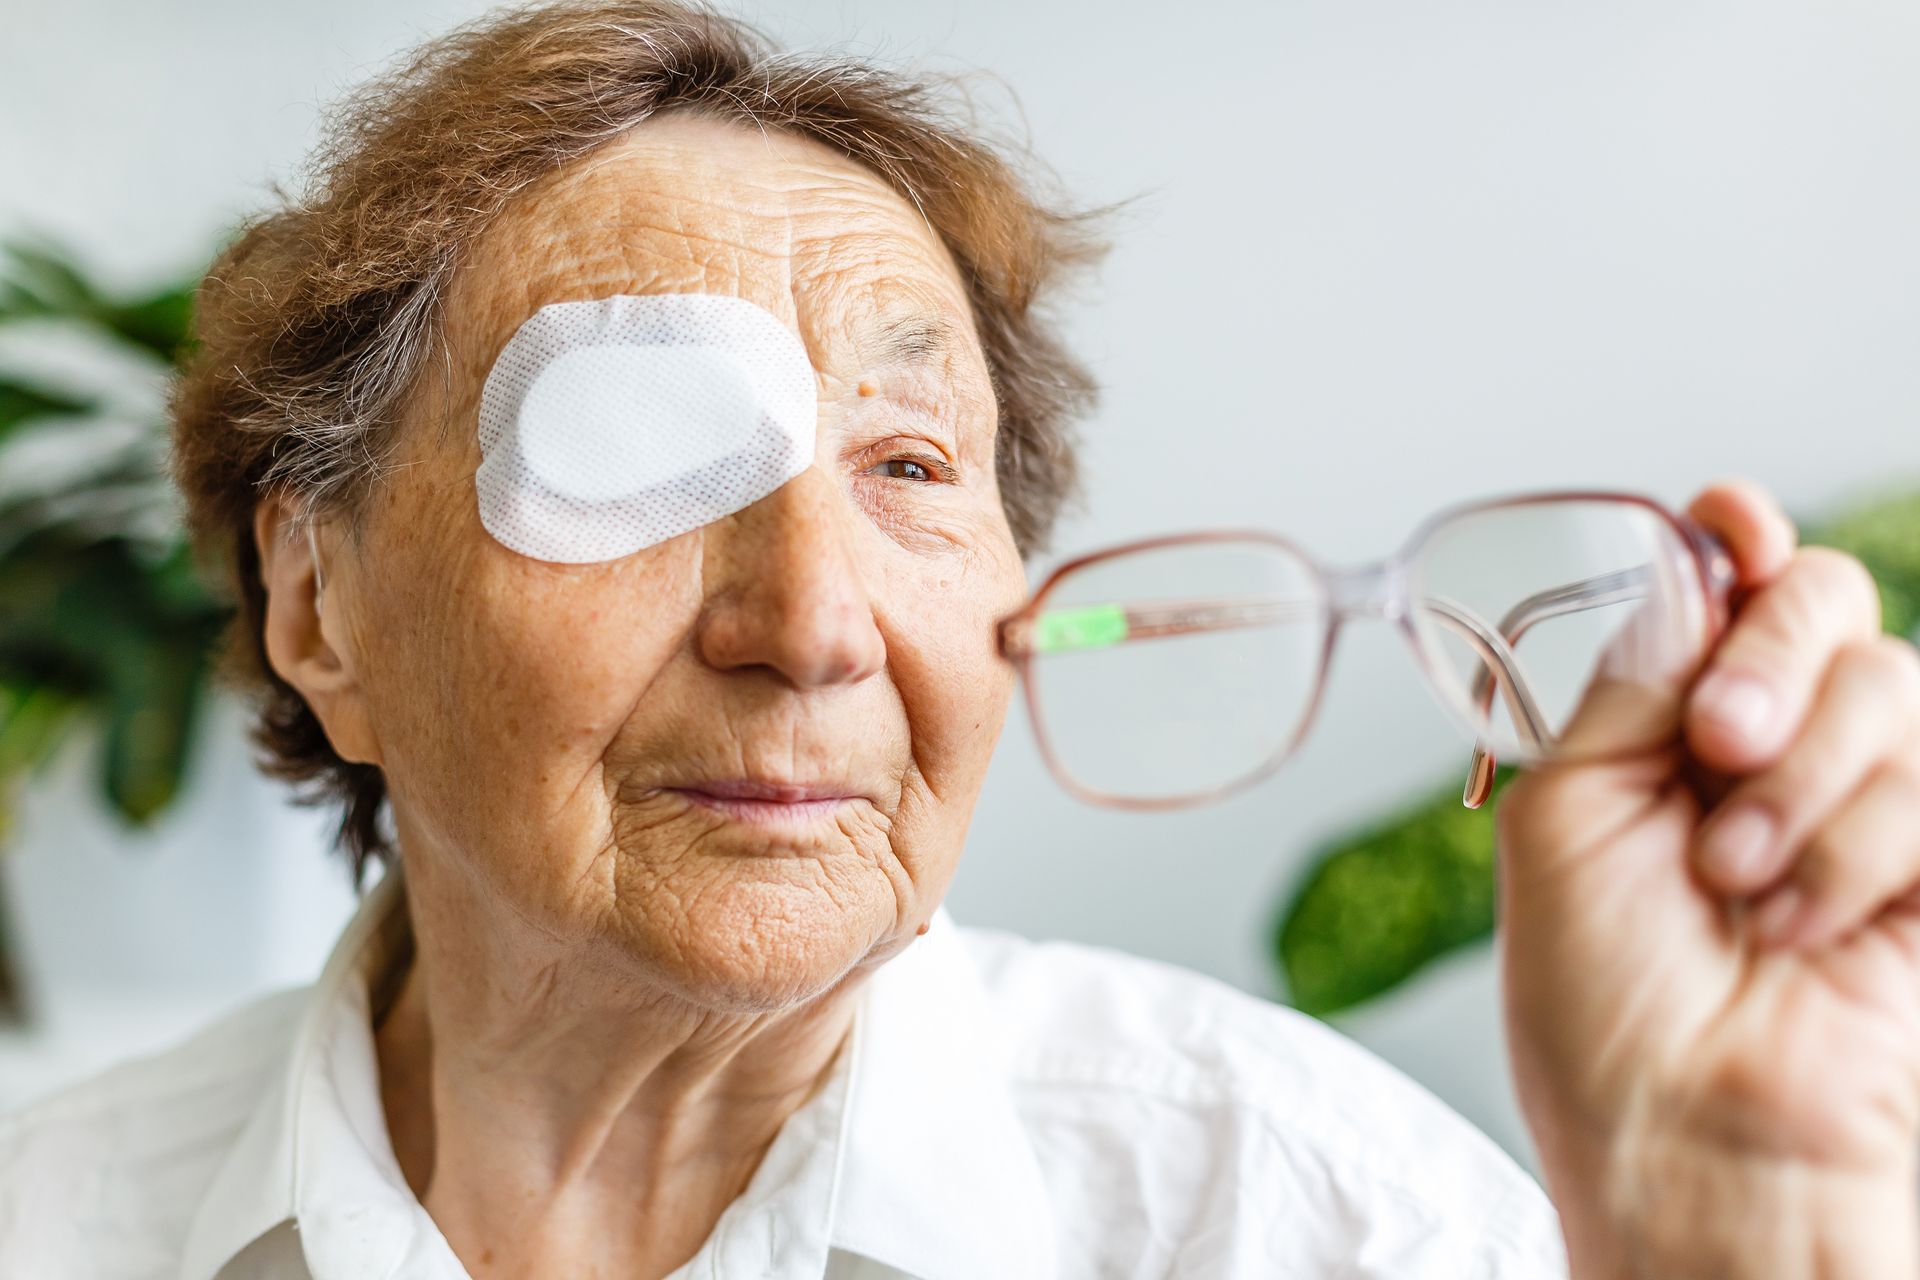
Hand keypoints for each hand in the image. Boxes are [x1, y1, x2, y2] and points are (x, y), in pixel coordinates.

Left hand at [1495, 479, 1919, 1277]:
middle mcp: (1763, 746)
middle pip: (1821, 598)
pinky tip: (1799, 927)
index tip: (1732, 524)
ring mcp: (1857, 798)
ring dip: (1800, 787)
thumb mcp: (1561, 815)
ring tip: (1734, 884)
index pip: (1722, 585)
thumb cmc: (1598, 1000)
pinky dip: (1855, 854)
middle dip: (1773, 657)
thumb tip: (1685, 569)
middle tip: (1718, 741)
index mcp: (1660, 725)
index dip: (1736, 537)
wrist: (1687, 1137)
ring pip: (1891, 684)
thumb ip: (1626, 686)